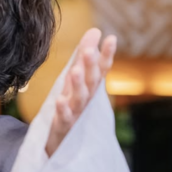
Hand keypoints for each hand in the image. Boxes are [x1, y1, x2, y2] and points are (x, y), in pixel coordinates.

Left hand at [45, 28, 116, 156]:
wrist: (62, 141)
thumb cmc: (72, 105)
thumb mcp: (77, 78)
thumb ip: (85, 56)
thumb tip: (95, 30)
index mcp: (90, 87)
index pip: (101, 69)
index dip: (106, 55)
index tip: (111, 38)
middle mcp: (86, 99)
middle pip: (91, 81)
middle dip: (90, 66)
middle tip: (89, 50)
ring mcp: (76, 113)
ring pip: (79, 98)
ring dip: (78, 85)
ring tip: (74, 71)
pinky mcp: (64, 126)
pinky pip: (64, 117)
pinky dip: (63, 109)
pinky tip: (60, 100)